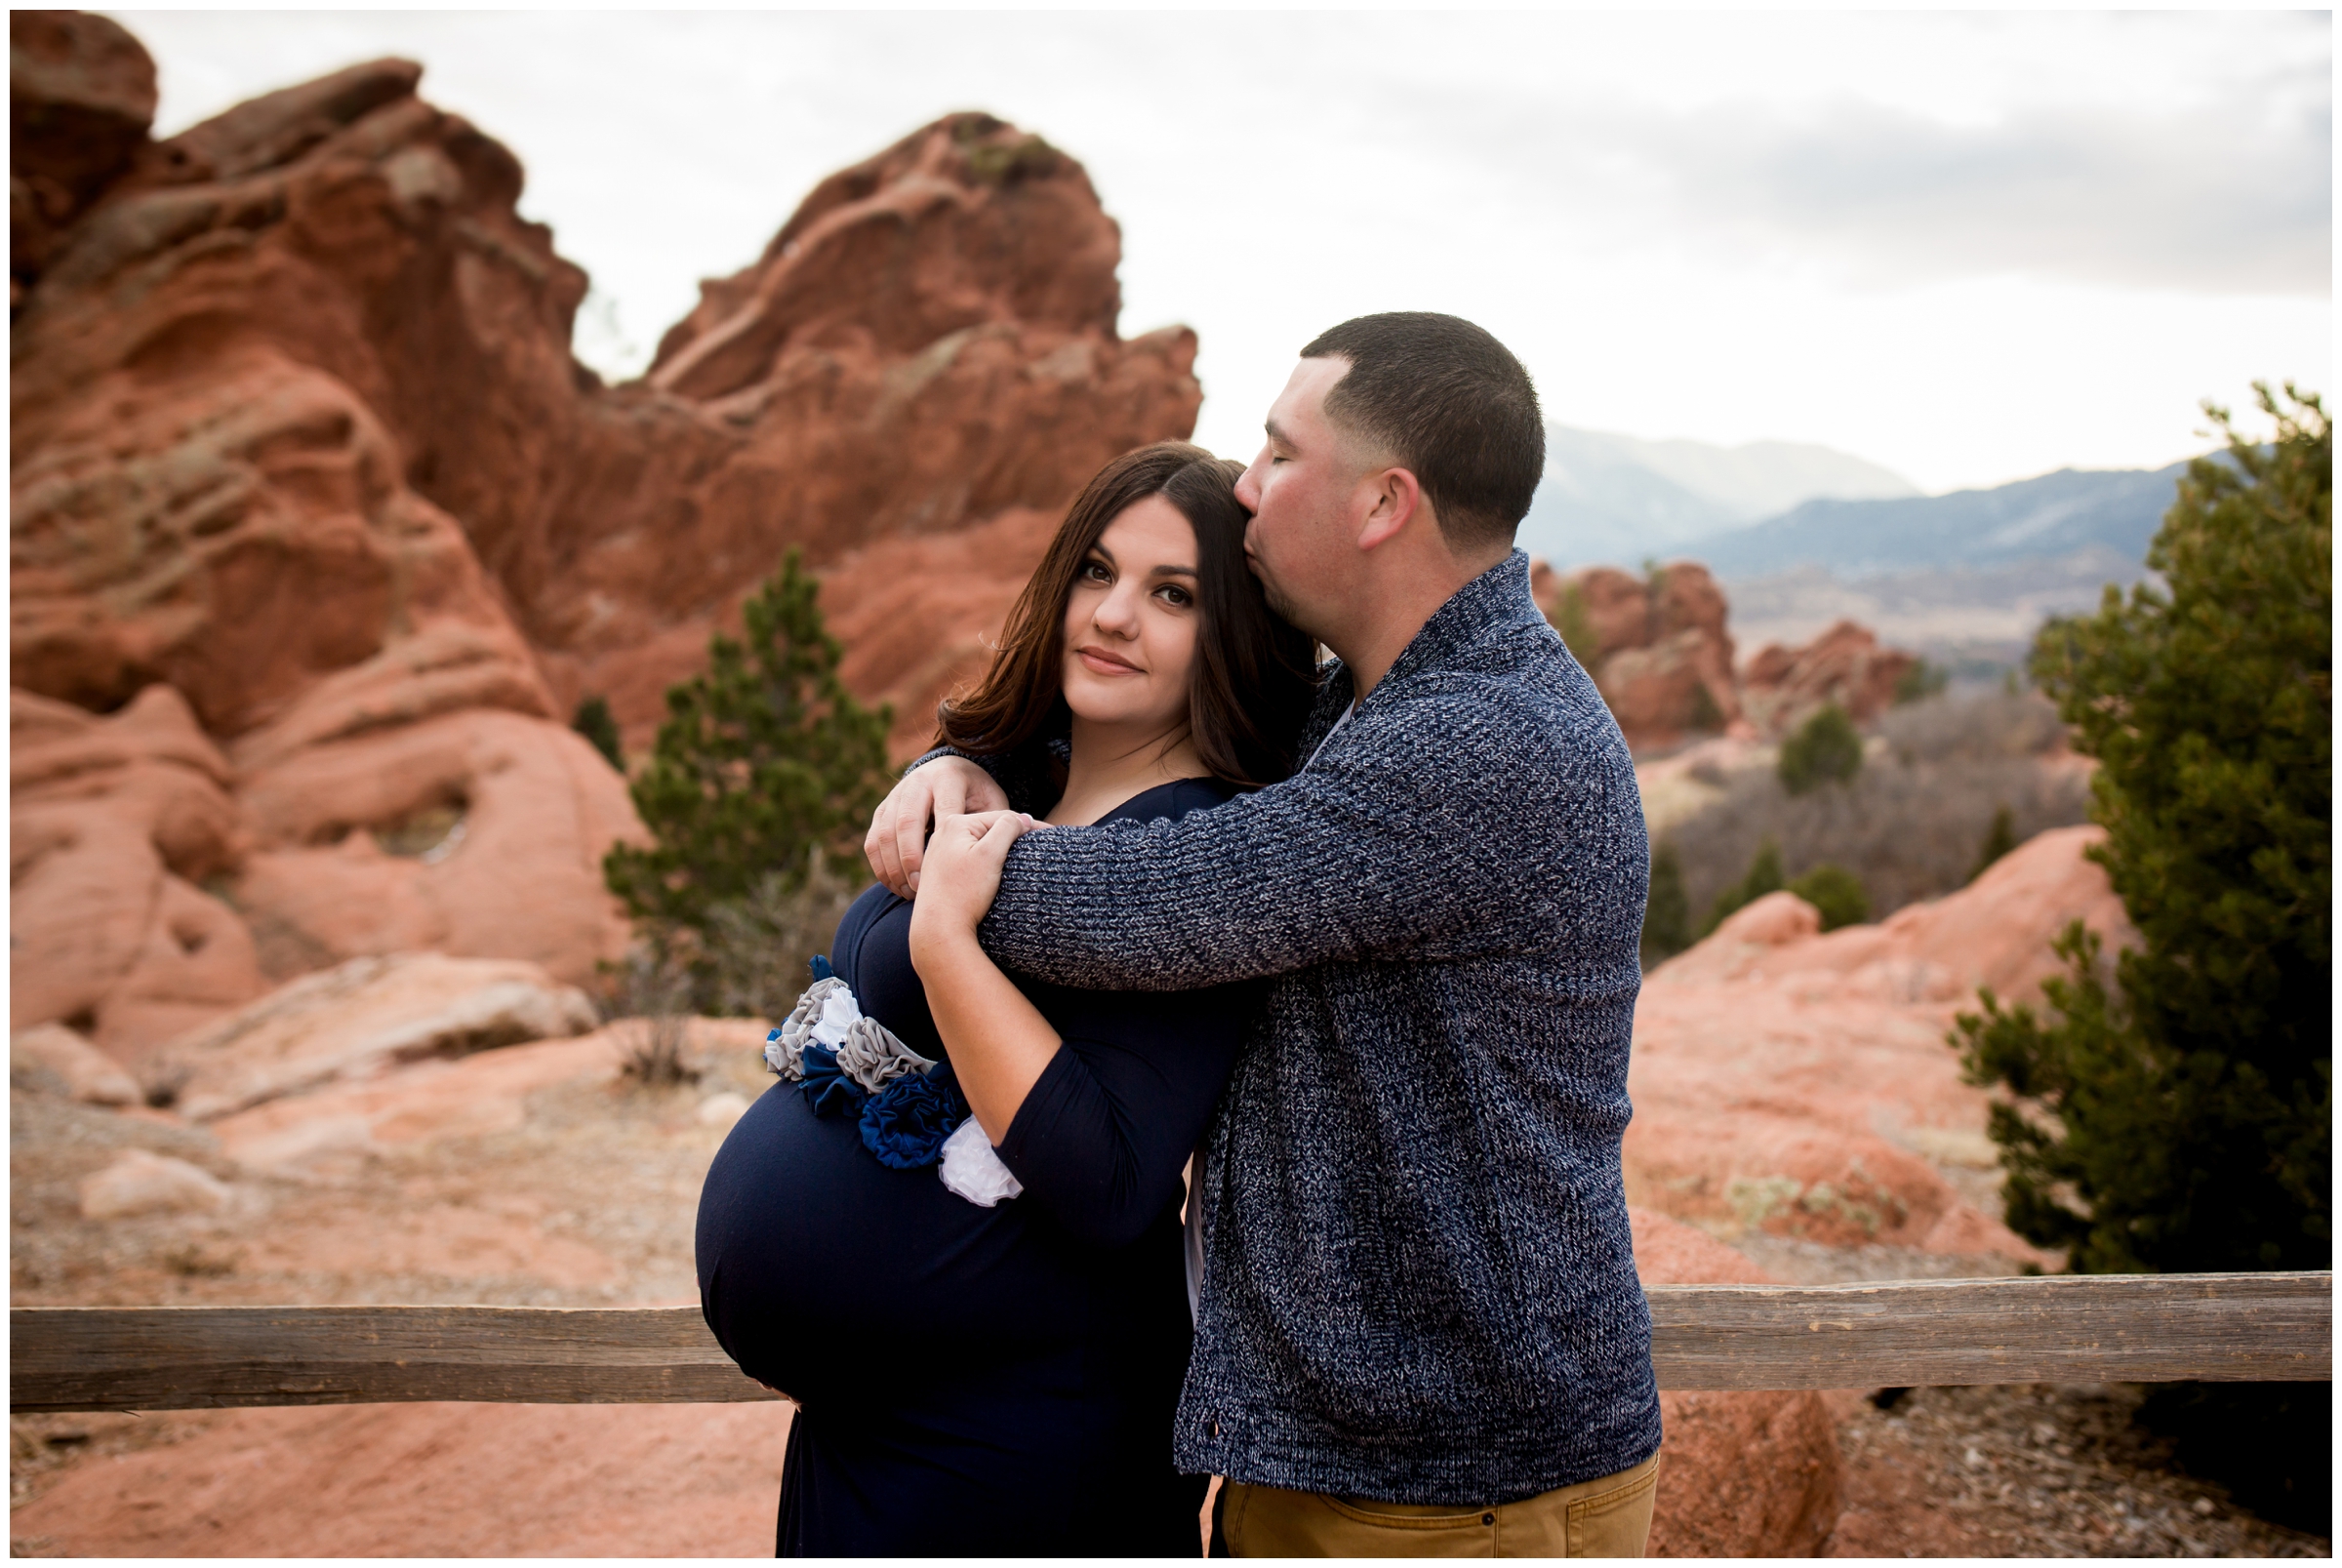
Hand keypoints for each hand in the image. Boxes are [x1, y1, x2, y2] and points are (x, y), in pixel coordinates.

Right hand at [865, 756, 1009, 896]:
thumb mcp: (992, 801)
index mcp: (947, 777)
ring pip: (884, 833)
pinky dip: (881, 867)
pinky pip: (873, 841)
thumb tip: (1026, 827)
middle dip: (911, 858)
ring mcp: (895, 796)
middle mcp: (917, 782)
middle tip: (919, 888)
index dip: (943, 842)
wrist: (947, 771)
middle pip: (906, 821)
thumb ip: (1004, 816)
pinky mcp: (881, 810)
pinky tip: (896, 887)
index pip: (943, 810)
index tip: (946, 872)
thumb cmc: (977, 796)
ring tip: (909, 893)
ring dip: (893, 866)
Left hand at [906, 810, 1035, 956]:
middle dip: (1014, 836)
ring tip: (1021, 859)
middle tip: (1039, 846)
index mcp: (955, 823)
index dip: (1029, 825)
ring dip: (1000, 850)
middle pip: (989, 830)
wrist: (938, 930)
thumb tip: (1023, 819)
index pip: (1002, 817)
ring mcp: (939, 853)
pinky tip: (996, 873)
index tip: (1051, 834)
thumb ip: (1007, 828)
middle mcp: (943, 834)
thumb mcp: (990, 855)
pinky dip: (986, 863)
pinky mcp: (940, 872)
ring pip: (980, 845)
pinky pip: (969, 859)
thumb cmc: (963, 893)